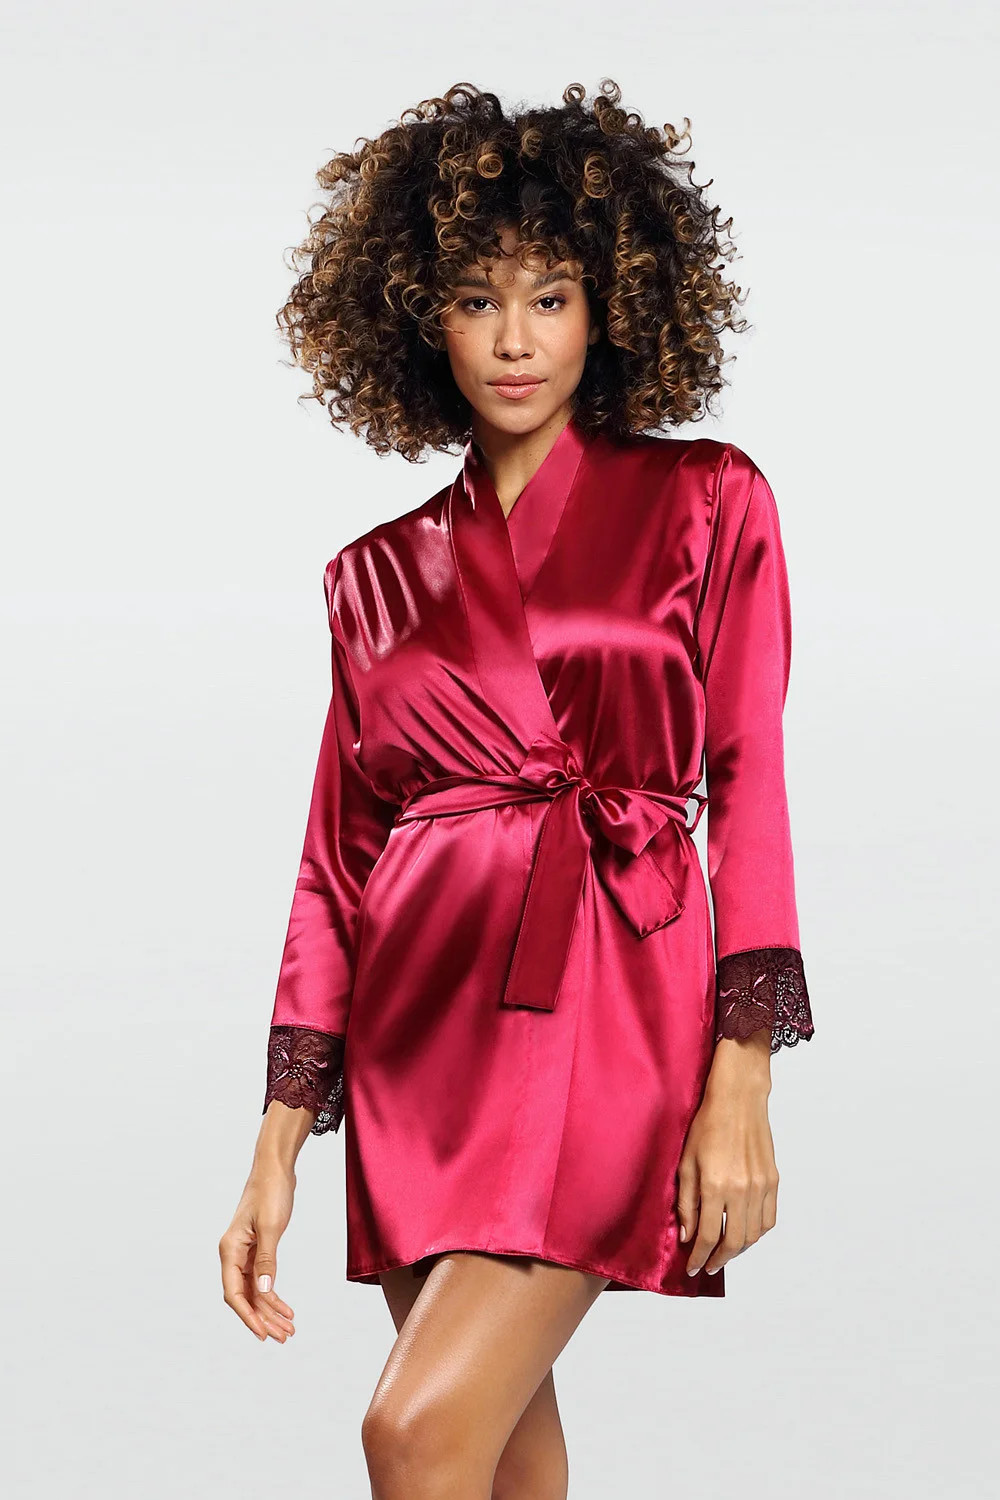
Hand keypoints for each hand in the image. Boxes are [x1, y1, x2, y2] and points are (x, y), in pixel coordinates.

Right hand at [219, 1160, 297, 1341]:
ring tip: (290, 1328)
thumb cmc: (271, 1191)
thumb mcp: (270, 1226)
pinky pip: (262, 1279)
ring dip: (270, 1311)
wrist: (275, 1168)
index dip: (248, 1316)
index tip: (264, 1334)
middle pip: (245, 1296)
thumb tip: (265, 1291)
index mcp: (229, 1249)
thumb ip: (266, 1259)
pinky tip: (286, 1308)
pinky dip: (273, 1295)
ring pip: (254, 1291)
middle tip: (284, 1337)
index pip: (234, 1293)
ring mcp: (243, 1253)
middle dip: (263, 1319)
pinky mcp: (256, 1249)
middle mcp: (232, 1254)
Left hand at [676, 1035, 778, 1275]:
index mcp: (715, 1186)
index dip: (699, 1257)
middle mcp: (741, 1190)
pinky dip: (757, 1234)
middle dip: (718, 1260)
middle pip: (733, 1242)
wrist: (738, 1099)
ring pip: (753, 1235)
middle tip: (708, 1266)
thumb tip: (687, 1236)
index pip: (707, 1236)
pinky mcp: (773, 1181)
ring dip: (738, 1250)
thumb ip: (685, 1202)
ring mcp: (760, 1186)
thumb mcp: (686, 1163)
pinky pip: (768, 1220)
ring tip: (724, 1252)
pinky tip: (744, 1234)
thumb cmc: (706, 1126)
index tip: (692, 1268)